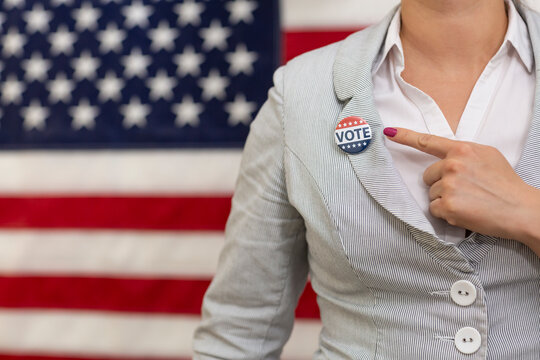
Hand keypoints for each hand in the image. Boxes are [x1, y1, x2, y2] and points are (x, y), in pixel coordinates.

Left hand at [384, 127, 539, 254]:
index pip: (428, 142)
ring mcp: (448, 185)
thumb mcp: (487, 156)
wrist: (521, 209)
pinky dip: (445, 213)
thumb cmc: (505, 184)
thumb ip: (463, 154)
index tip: (389, 133)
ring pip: (430, 194)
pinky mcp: (447, 205)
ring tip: (468, 201)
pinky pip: (433, 209)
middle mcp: (452, 165)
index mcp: (462, 150)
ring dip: (444, 200)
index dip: (405, 136)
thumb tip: (447, 157)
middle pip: (427, 176)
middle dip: (440, 184)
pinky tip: (464, 211)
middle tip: (464, 190)